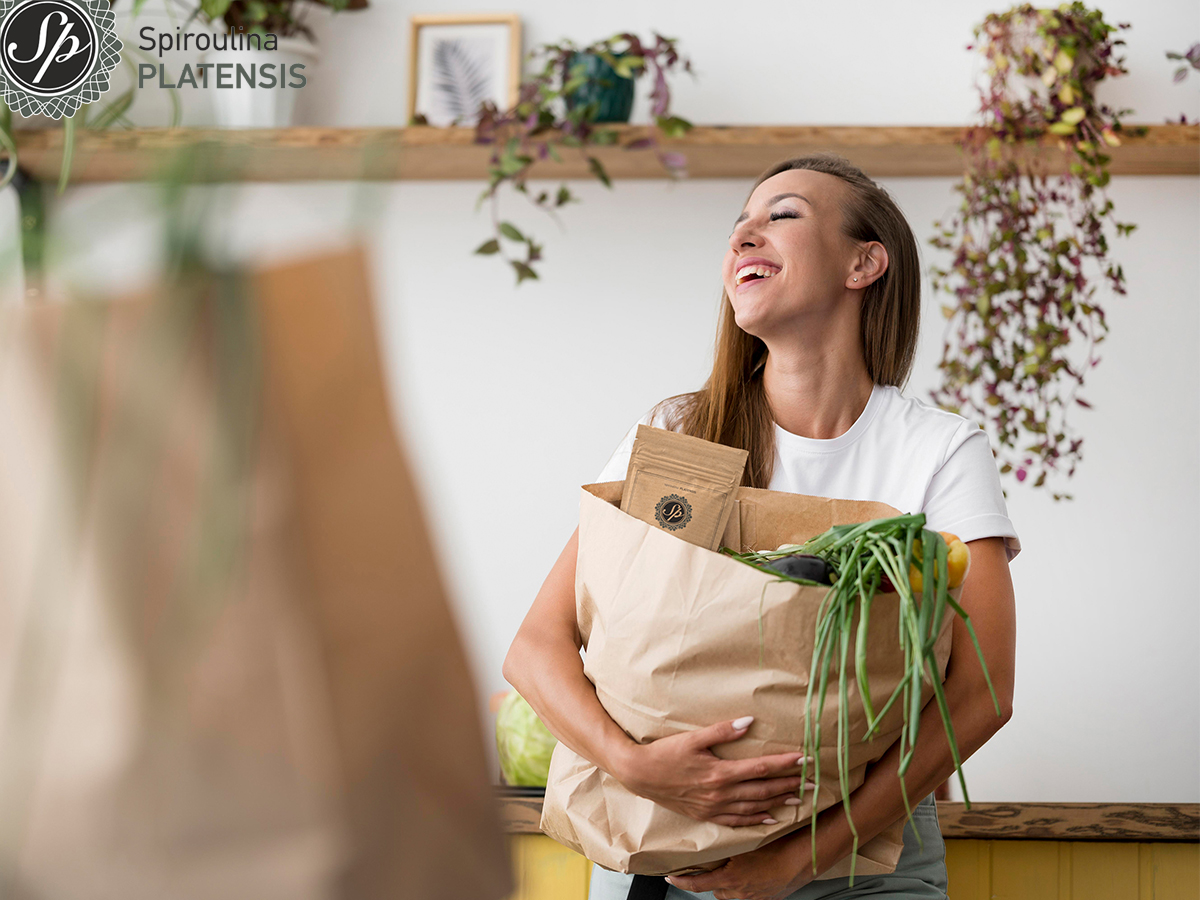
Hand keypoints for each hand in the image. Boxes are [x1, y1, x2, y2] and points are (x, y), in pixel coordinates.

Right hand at [613, 717, 814, 825]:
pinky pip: (738, 820)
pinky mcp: (707, 814)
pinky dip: (757, 820)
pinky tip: (770, 818)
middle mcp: (721, 793)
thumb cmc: (665, 753)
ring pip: (755, 807)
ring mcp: (714, 807)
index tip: (805, 759)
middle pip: (763, 789)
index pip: (761, 768)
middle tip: (812, 782)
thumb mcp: (692, 737)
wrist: (640, 775)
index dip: (785, 764)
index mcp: (721, 772)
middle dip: (789, 785)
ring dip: (778, 802)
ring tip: (799, 798)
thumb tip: (749, 721)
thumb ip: (722, 730)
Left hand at [665, 830, 815, 899]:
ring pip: (732, 892)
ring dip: (730, 883)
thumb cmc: (777, 846)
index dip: (682, 881)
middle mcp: (738, 891)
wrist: (803, 859)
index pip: (698, 884)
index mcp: (730, 877)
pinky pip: (749, 894)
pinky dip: (747, 885)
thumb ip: (729, 843)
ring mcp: (753, 897)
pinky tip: (754, 873)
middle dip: (713, 879)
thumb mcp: (748, 841)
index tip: (671, 876)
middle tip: (712, 865)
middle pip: (716, 889)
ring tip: (736, 867)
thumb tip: (716, 834)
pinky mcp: (766, 899)